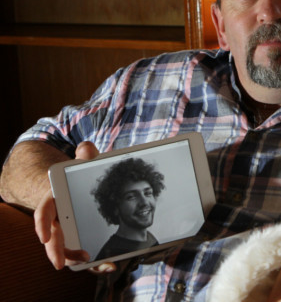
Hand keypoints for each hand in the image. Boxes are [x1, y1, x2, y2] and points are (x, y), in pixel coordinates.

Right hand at [33, 142, 115, 272]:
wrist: (72, 187)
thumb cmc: (74, 176)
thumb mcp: (80, 163)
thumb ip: (85, 155)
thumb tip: (86, 149)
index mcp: (54, 199)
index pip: (44, 211)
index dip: (42, 224)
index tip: (44, 236)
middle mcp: (55, 218)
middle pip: (52, 237)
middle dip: (55, 251)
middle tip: (60, 264)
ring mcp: (64, 229)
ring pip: (65, 248)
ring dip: (74, 258)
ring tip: (90, 262)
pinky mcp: (75, 237)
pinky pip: (79, 252)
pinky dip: (91, 261)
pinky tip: (105, 265)